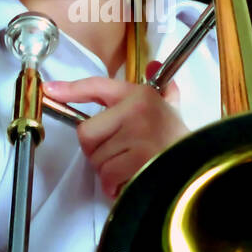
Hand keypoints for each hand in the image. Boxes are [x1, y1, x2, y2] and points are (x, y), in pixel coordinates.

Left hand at [43, 61, 188, 199]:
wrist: (202, 162)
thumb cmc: (178, 137)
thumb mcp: (170, 106)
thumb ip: (161, 88)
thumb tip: (155, 65)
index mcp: (139, 95)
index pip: (96, 86)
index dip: (69, 89)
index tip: (49, 90)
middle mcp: (136, 111)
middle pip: (87, 134)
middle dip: (96, 151)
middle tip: (116, 154)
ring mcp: (138, 136)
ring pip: (97, 160)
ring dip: (107, 172)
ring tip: (130, 167)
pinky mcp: (139, 161)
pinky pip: (108, 177)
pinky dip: (114, 186)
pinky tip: (130, 180)